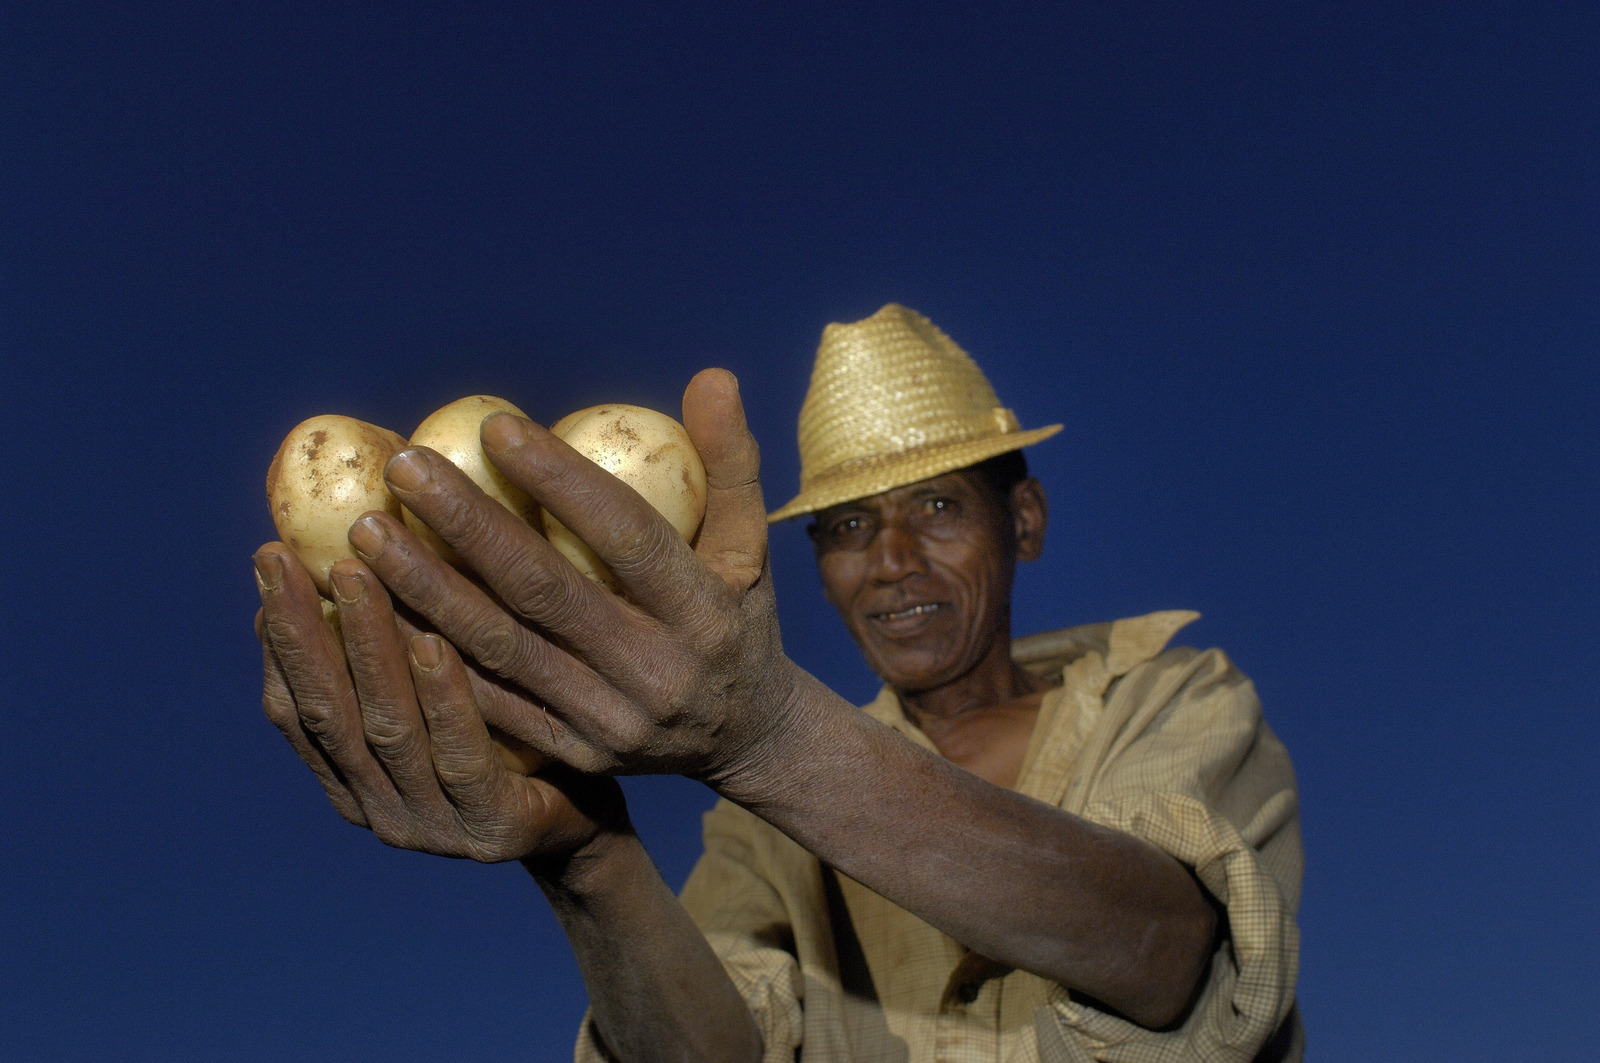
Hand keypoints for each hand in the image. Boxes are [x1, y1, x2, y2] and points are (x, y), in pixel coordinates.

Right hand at [254, 543, 624, 862]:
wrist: (588, 826)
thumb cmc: (510, 742)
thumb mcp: (443, 699)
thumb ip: (397, 656)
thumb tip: (365, 545)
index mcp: (355, 782)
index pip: (295, 710)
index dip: (278, 640)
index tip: (271, 564)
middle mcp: (381, 810)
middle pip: (328, 714)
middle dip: (302, 631)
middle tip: (285, 556)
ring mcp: (436, 826)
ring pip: (389, 728)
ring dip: (368, 647)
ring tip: (357, 576)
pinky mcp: (495, 829)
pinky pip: (463, 757)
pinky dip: (444, 698)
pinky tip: (437, 643)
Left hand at [343, 368, 799, 787]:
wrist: (746, 738)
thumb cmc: (740, 618)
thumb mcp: (751, 546)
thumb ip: (731, 464)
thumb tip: (711, 375)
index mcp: (703, 612)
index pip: (625, 537)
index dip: (561, 480)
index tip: (496, 426)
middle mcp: (654, 670)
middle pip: (545, 591)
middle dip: (467, 526)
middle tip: (405, 468)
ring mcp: (606, 719)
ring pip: (501, 648)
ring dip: (427, 589)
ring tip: (366, 533)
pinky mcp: (569, 751)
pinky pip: (486, 702)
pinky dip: (427, 655)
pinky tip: (375, 611)